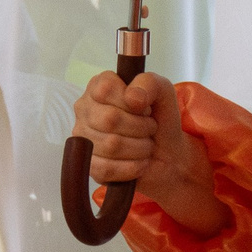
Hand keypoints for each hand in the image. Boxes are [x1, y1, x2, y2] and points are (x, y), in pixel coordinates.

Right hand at [71, 70, 227, 235]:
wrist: (167, 154)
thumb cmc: (159, 119)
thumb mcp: (162, 92)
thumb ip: (149, 83)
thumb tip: (132, 97)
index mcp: (98, 87)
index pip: (106, 90)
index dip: (132, 102)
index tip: (145, 108)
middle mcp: (85, 110)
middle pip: (109, 119)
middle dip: (141, 127)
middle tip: (150, 129)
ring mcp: (84, 138)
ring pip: (111, 145)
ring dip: (140, 148)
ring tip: (147, 145)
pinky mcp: (90, 165)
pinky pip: (107, 168)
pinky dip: (133, 167)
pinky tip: (140, 162)